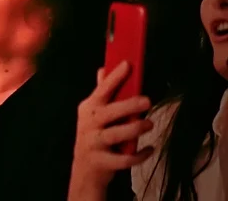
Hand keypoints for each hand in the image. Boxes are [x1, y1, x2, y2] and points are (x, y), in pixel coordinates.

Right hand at [70, 63, 153, 195]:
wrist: (85, 170)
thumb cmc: (94, 136)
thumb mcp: (93, 113)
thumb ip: (101, 93)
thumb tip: (103, 69)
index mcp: (89, 109)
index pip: (102, 90)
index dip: (115, 77)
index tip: (127, 64)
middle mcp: (89, 124)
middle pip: (108, 112)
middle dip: (128, 106)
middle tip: (147, 100)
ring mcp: (93, 143)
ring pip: (114, 135)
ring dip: (133, 129)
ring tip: (149, 123)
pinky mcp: (102, 162)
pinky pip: (122, 159)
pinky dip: (138, 155)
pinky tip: (149, 149)